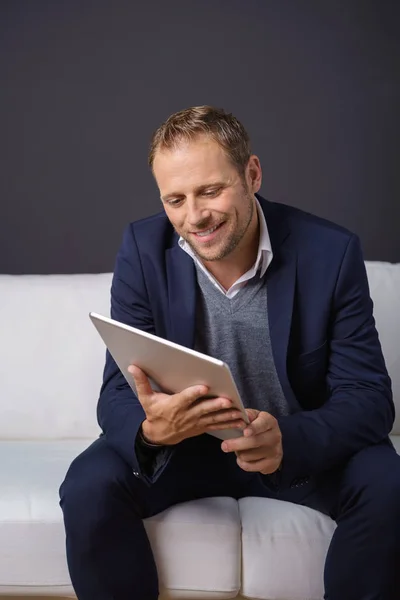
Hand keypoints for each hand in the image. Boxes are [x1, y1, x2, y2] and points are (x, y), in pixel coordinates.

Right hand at [128, 366, 246, 445]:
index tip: (204, 388)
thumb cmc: (154, 414)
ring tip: (239, 411)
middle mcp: (186, 415)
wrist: (159, 436)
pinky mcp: (202, 427)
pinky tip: (241, 421)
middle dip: (215, 405)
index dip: (194, 394)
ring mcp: (195, 423)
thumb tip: (133, 366)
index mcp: (173, 406)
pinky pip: (217, 425)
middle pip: (203, 409)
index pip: (184, 399)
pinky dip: (229, 424)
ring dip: (226, 415)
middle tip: (227, 400)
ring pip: (213, 418)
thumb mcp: (145, 399)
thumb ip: (141, 382)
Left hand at [221, 409, 282, 474]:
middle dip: (236, 444)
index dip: (253, 428)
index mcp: (270, 421)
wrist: (273, 443)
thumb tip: (237, 414)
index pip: (262, 424)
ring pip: (248, 455)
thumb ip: (246, 415)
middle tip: (224, 446)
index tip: (245, 432)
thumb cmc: (258, 426)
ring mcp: (274, 451)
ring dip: (238, 453)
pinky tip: (242, 457)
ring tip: (238, 448)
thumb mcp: (255, 417)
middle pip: (254, 442)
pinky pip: (250, 466)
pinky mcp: (271, 464)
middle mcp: (275, 436)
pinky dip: (242, 462)